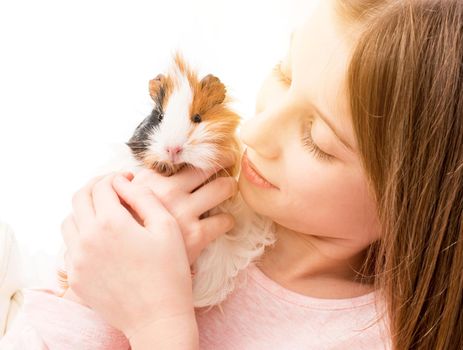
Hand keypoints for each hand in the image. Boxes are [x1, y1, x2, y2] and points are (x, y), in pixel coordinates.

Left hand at [61, 172, 196, 339]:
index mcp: (111, 223)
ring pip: (69, 221)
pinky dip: (81, 234)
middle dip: (96, 187)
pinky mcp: (76, 277)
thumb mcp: (166, 227)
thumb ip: (143, 196)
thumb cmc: (169, 271)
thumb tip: (123, 182)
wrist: (158, 318)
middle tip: (112, 188)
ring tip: (104, 212)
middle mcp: (88, 238)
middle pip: (79, 198)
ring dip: (85, 210)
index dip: (115, 178)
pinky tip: (100, 239)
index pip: (102, 187)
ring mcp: (78, 260)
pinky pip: (70, 246)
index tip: (127, 179)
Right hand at [128, 158, 237, 264]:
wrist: (129, 268)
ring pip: (223, 187)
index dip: (199, 153)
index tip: (208, 151)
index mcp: (149, 180)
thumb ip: (139, 184)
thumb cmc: (128, 233)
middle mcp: (167, 192)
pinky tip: (222, 222)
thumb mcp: (123, 202)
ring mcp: (183, 212)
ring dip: (230, 187)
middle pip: (207, 165)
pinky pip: (225, 220)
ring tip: (228, 189)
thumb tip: (150, 170)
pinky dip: (227, 220)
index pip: (182, 157)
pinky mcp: (196, 235)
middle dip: (224, 161)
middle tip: (230, 161)